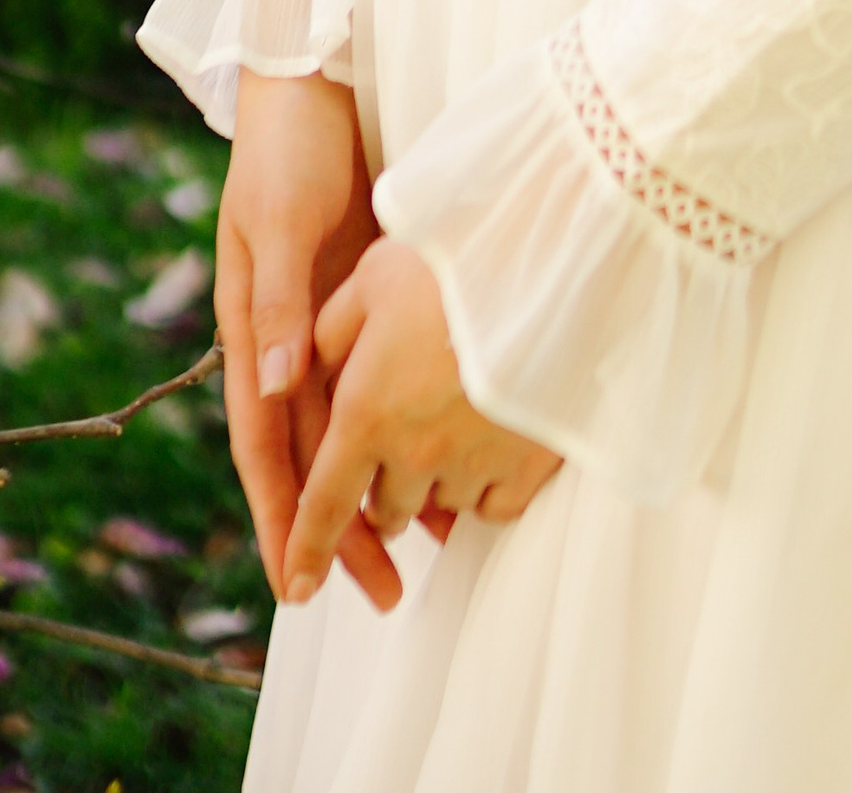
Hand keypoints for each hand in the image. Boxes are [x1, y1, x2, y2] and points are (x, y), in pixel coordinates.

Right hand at [216, 70, 390, 606]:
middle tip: (380, 595)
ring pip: (354, 427)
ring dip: (380, 486)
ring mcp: (329, 321)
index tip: (297, 586)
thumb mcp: (278, 222)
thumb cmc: (287, 148)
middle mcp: (288, 339)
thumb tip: (281, 389)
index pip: (264, 447)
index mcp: (251, 330)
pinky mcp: (368, 297)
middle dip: (339, 527)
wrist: (318, 82)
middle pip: (314, 453)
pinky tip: (447, 459)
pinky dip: (407, 426)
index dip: (280, 518)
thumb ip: (280, 304)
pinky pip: (386, 381)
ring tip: (424, 552)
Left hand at [280, 238, 562, 611]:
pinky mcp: (526, 467)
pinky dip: (484, 490)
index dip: (305, 549)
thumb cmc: (454, 264)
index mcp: (366, 414)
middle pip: (385, 510)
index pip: (323, 503)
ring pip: (439, 508)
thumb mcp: (374, 277)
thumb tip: (305, 369)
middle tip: (395, 445)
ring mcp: (473, 467)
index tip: (298, 587)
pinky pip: (493, 507)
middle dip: (380, 490)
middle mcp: (415, 456)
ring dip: (434, 484)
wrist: (553, 269)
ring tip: (451, 428)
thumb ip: (331, 331)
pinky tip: (488, 448)